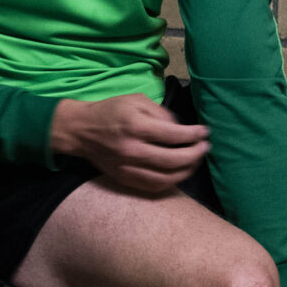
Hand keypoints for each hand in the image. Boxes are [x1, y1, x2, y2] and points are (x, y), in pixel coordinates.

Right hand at [49, 94, 210, 194]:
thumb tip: (180, 127)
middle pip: (174, 160)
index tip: (205, 132)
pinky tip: (179, 172)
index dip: (194, 135)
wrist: (81, 130)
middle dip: (195, 154)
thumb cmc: (110, 111)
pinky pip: (154, 186)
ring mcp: (128, 168)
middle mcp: (133, 150)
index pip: (174, 135)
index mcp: (136, 126)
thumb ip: (161, 112)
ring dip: (187, 170)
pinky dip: (171, 181)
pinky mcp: (125, 179)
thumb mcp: (136, 100)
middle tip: (205, 147)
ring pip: (166, 178)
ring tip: (196, 160)